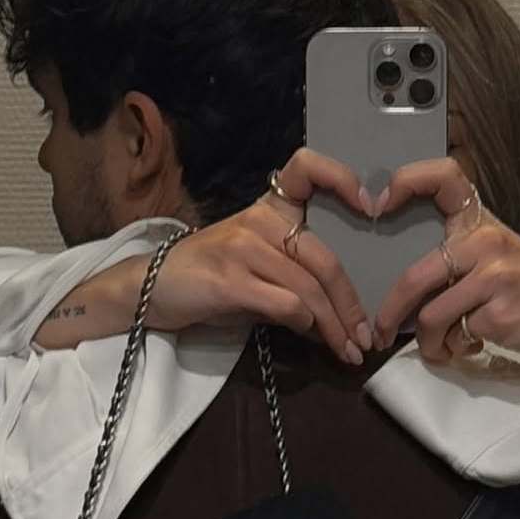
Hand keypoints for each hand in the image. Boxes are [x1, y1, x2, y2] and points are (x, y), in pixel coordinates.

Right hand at [143, 148, 374, 364]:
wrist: (149, 288)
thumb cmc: (209, 276)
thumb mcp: (255, 262)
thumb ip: (296, 274)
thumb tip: (342, 312)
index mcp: (269, 208)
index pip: (307, 168)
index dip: (342, 179)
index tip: (370, 208)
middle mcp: (258, 221)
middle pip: (325, 259)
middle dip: (351, 305)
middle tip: (366, 337)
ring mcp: (243, 248)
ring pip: (309, 288)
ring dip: (334, 326)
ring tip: (348, 351)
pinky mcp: (230, 280)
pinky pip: (286, 304)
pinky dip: (306, 327)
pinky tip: (312, 338)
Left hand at [372, 158, 519, 385]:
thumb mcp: (495, 254)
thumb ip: (454, 253)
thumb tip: (393, 275)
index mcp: (481, 221)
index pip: (444, 176)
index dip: (406, 181)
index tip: (377, 206)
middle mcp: (486, 241)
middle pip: (416, 276)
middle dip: (391, 312)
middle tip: (380, 332)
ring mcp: (495, 276)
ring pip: (431, 316)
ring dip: (429, 342)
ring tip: (443, 346)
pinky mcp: (500, 312)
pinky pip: (456, 336)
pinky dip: (456, 348)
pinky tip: (476, 344)